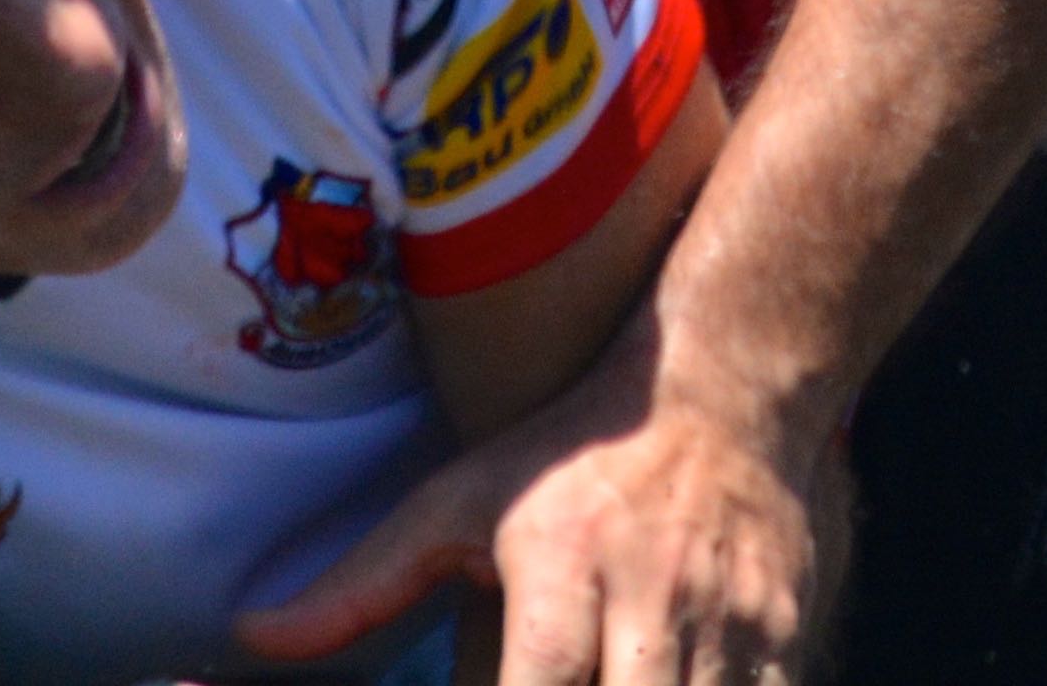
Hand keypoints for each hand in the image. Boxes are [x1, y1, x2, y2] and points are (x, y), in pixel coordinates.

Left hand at [235, 323, 840, 685]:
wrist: (721, 391)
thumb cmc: (564, 456)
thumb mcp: (458, 500)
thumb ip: (365, 581)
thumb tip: (252, 635)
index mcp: (561, 567)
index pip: (537, 684)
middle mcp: (651, 602)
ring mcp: (733, 633)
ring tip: (602, 683)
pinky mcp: (793, 652)